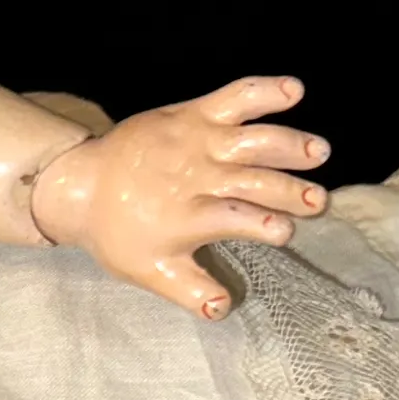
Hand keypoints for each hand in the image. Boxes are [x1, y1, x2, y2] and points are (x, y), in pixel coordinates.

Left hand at [29, 76, 329, 319]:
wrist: (79, 183)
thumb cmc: (119, 233)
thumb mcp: (148, 270)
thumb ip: (188, 290)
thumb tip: (223, 310)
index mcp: (185, 216)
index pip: (233, 219)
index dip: (262, 224)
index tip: (286, 232)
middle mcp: (194, 175)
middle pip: (251, 181)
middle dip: (288, 190)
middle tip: (317, 202)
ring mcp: (195, 141)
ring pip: (251, 139)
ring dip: (288, 144)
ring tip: (319, 152)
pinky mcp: (192, 114)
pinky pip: (232, 98)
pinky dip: (263, 90)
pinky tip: (294, 89)